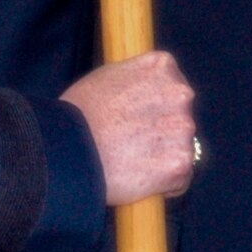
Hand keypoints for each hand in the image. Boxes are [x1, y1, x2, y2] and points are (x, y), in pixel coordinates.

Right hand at [59, 51, 195, 204]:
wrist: (68, 148)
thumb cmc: (79, 112)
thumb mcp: (110, 75)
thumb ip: (139, 80)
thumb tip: (148, 92)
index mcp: (163, 67)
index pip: (173, 89)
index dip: (156, 109)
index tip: (137, 120)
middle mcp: (180, 93)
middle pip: (180, 118)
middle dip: (163, 133)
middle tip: (132, 144)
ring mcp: (183, 129)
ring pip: (182, 148)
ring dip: (164, 158)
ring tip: (132, 162)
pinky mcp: (181, 163)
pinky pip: (181, 179)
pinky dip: (165, 184)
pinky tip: (140, 178)